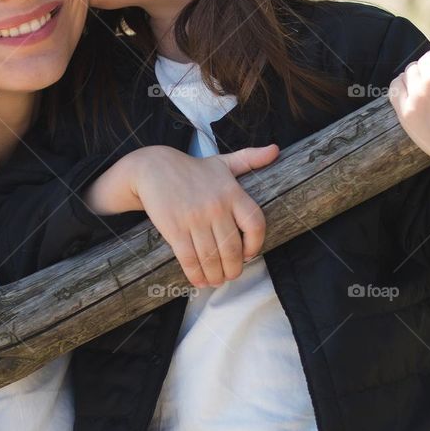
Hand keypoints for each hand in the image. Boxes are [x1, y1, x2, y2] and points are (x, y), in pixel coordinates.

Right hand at [125, 143, 279, 286]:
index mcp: (232, 192)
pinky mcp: (175, 229)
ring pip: (212, 258)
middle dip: (234, 269)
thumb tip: (276, 150)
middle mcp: (216, 206)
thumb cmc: (193, 169)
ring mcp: (195, 219)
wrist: (154, 168)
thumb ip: (250, 158)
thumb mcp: (223, 162)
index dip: (256, 245)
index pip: (255, 224)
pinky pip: (189, 259)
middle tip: (231, 275)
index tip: (250, 254)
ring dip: (216, 275)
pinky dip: (196, 274)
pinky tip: (199, 280)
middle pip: (233, 249)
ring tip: (216, 280)